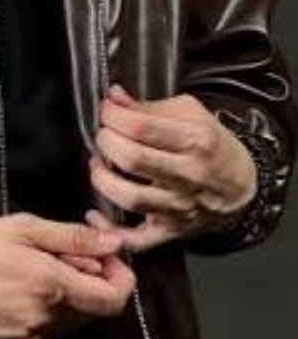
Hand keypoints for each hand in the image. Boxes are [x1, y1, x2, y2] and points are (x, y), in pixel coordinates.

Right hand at [0, 212, 134, 338]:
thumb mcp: (26, 228)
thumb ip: (74, 237)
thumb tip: (112, 243)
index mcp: (51, 285)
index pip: (114, 298)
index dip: (121, 277)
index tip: (108, 258)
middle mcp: (47, 316)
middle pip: (98, 307)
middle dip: (95, 278)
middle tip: (71, 254)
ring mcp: (36, 333)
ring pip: (79, 317)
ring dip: (75, 293)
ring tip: (46, 268)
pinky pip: (56, 327)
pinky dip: (56, 307)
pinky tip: (33, 287)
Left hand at [88, 84, 256, 251]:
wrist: (240, 185)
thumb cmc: (213, 146)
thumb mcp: (191, 114)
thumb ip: (149, 106)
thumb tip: (115, 97)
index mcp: (195, 141)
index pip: (142, 127)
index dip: (114, 116)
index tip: (107, 111)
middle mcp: (188, 176)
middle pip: (133, 160)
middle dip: (106, 142)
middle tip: (104, 135)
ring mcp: (179, 206)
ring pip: (130, 198)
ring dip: (103, 179)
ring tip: (100, 165)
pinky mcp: (170, 230)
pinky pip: (137, 240)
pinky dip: (112, 231)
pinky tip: (97, 215)